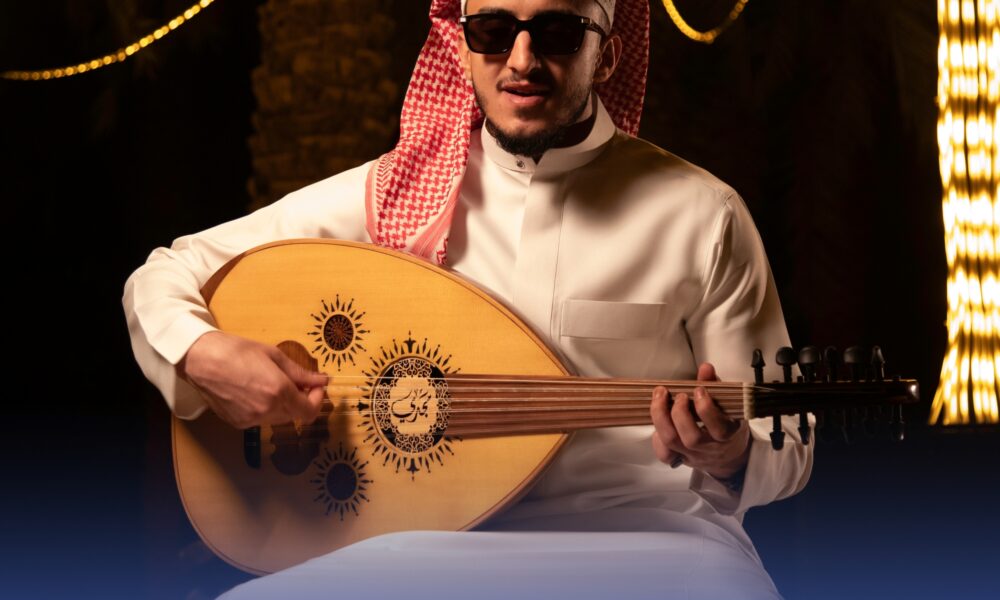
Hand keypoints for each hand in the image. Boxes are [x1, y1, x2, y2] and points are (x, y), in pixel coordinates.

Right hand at [177, 331, 327, 428]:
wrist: (200, 359)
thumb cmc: (236, 351)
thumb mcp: (273, 355)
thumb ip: (300, 373)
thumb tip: (321, 380)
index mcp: (278, 392)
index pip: (310, 411)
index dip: (317, 400)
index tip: (316, 387)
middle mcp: (266, 411)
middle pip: (295, 415)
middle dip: (301, 400)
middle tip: (298, 382)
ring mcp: (250, 420)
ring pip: (278, 418)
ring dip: (284, 405)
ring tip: (274, 384)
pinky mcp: (237, 423)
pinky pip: (261, 419)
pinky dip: (266, 408)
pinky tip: (256, 391)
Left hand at [649, 362, 749, 479]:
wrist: (729, 457)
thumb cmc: (727, 427)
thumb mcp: (728, 406)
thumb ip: (715, 386)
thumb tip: (706, 368)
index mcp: (727, 434)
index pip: (718, 427)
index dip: (706, 408)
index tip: (699, 390)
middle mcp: (709, 448)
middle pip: (691, 438)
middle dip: (680, 413)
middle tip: (678, 395)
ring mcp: (692, 456)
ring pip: (672, 442)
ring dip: (661, 417)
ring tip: (660, 397)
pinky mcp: (679, 460)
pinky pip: (664, 454)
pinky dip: (656, 438)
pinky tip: (659, 422)